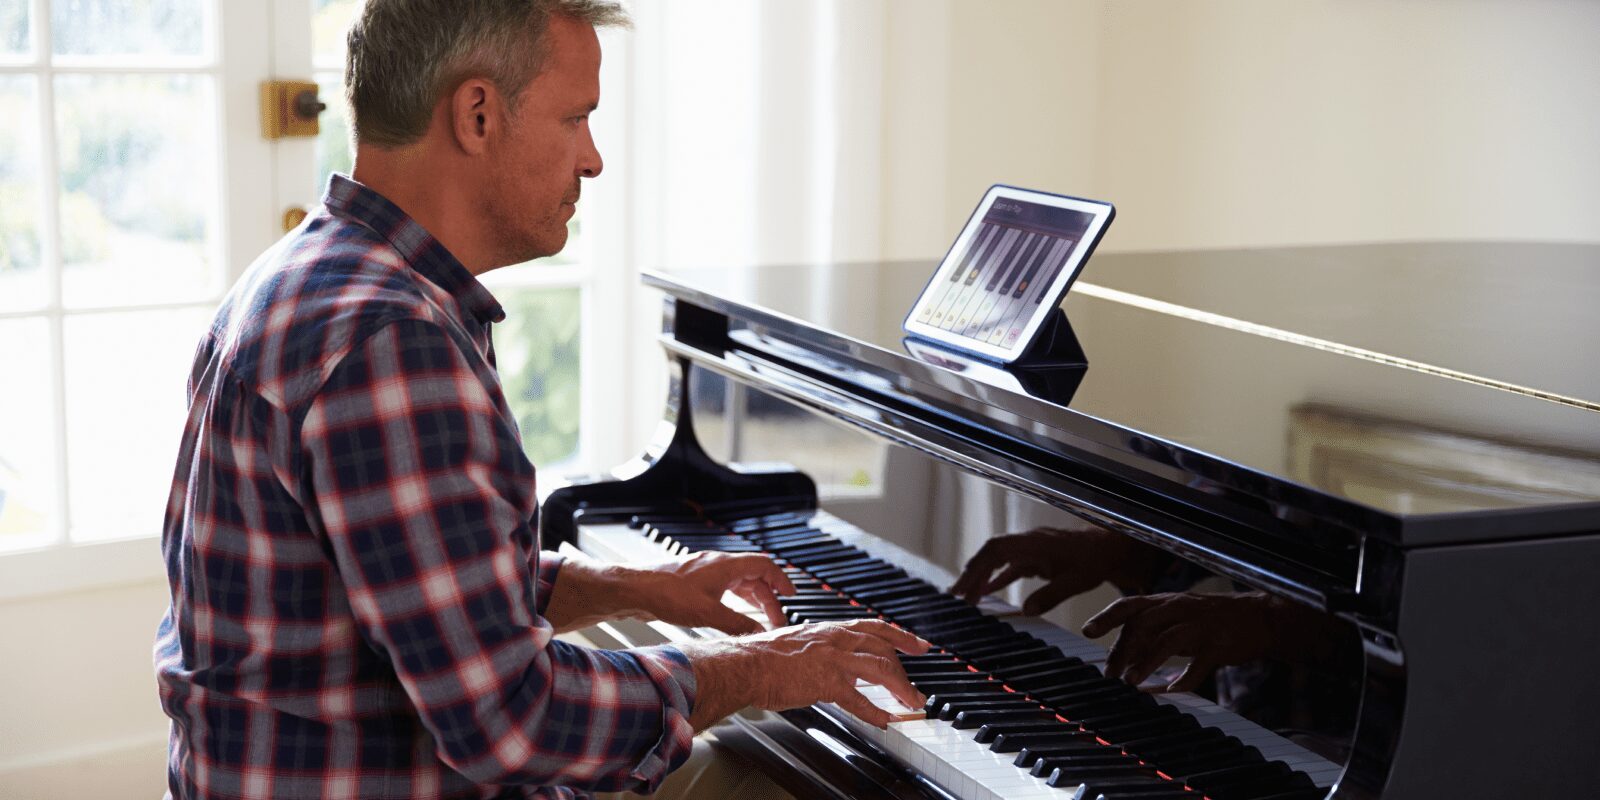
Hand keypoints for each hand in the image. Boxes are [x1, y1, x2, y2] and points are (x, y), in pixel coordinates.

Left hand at [541, 551, 792, 634]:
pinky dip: (736, 599)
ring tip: (760, 618)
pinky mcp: (695, 581)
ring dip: (753, 598)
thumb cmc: (668, 594)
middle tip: (776, 618)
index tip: (792, 594)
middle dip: (769, 597)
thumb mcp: (708, 614)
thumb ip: (737, 625)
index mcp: (726, 566)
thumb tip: (758, 635)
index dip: (781, 580)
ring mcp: (706, 571)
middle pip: (754, 576)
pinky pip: (725, 586)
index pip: (764, 566)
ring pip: (739, 581)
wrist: (636, 590)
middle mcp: (718, 564)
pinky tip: (733, 613)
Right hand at [678, 619, 931, 730]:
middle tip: (918, 687)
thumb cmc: (761, 658)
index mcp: (827, 630)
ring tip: (911, 703)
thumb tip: (827, 663)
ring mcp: (832, 659)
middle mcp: (834, 640)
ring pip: (880, 669)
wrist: (743, 664)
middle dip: (906, 667)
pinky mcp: (825, 681)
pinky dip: (875, 711)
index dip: (900, 636)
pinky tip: (884, 721)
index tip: (919, 644)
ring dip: (900, 688)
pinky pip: (859, 699)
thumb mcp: (796, 644)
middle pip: (882, 648)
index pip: (873, 628)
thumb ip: (816, 651)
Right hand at [951, 524, 1168, 614]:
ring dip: (982, 575)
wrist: (1112, 548)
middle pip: (990, 553)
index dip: (976, 568)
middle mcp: (1028, 543)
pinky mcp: (1037, 557)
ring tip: (966, 596)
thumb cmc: (1095, 560)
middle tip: (957, 596)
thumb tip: (1026, 610)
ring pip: (998, 559)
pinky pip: (1011, 565)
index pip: (995, 550)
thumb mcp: (1075, 582)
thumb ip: (1049, 595)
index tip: (964, 588)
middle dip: (971, 573)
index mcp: (1033, 544)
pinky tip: (988, 590)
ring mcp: (1031, 549)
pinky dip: (998, 577)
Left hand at [1082, 591, 1276, 691]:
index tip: (1087, 631)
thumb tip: (1122, 654)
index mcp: (1167, 601)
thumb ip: (1152, 630)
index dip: (1106, 617)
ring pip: (1166, 641)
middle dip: (1122, 648)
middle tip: (1110, 673)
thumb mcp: (1179, 616)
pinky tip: (1171, 691)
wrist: (1261, 617)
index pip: (1129, 604)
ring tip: (1130, 682)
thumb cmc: (1213, 619)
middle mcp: (1180, 609)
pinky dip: (1182, 680)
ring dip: (1145, 663)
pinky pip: (1198, 666)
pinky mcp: (1219, 646)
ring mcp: (1200, 626)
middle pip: (1142, 623)